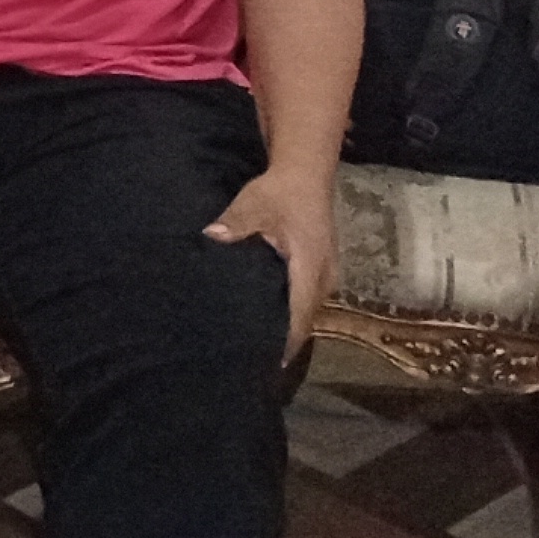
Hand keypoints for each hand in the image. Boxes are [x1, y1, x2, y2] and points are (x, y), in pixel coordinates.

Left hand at [203, 166, 337, 359]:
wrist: (306, 173)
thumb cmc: (279, 192)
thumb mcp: (254, 203)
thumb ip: (234, 223)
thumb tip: (212, 237)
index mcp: (310, 267)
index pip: (300, 315)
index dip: (287, 342)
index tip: (269, 363)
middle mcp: (325, 276)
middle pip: (306, 319)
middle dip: (286, 341)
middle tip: (256, 360)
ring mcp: (327, 274)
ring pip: (309, 311)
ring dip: (291, 327)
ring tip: (262, 346)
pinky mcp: (322, 269)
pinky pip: (309, 300)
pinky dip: (294, 312)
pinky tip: (274, 320)